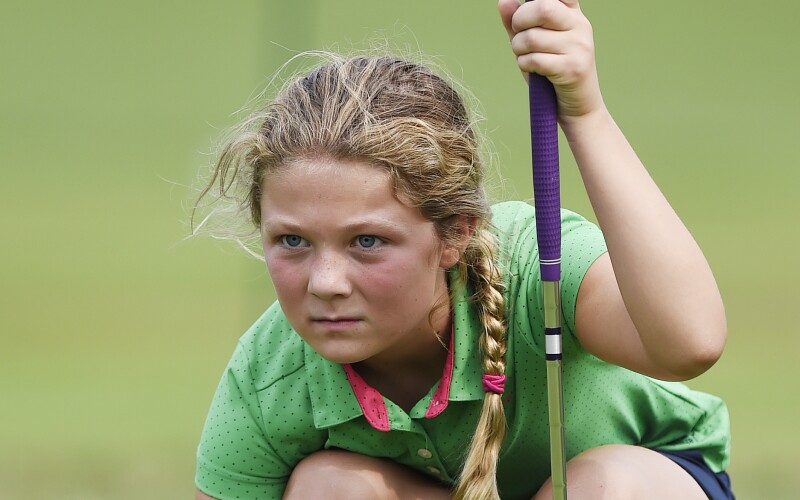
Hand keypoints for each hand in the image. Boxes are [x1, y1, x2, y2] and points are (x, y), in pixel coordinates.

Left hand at [498, 0, 603, 121]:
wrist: (577, 105)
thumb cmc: (552, 71)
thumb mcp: (533, 43)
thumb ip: (518, 22)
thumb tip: (503, 0)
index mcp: (573, 14)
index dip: (532, 0)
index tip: (524, 12)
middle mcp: (580, 25)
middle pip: (542, 8)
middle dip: (519, 21)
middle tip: (518, 34)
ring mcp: (579, 46)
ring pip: (532, 37)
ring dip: (518, 48)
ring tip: (524, 56)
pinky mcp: (573, 68)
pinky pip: (535, 60)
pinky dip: (525, 64)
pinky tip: (531, 69)